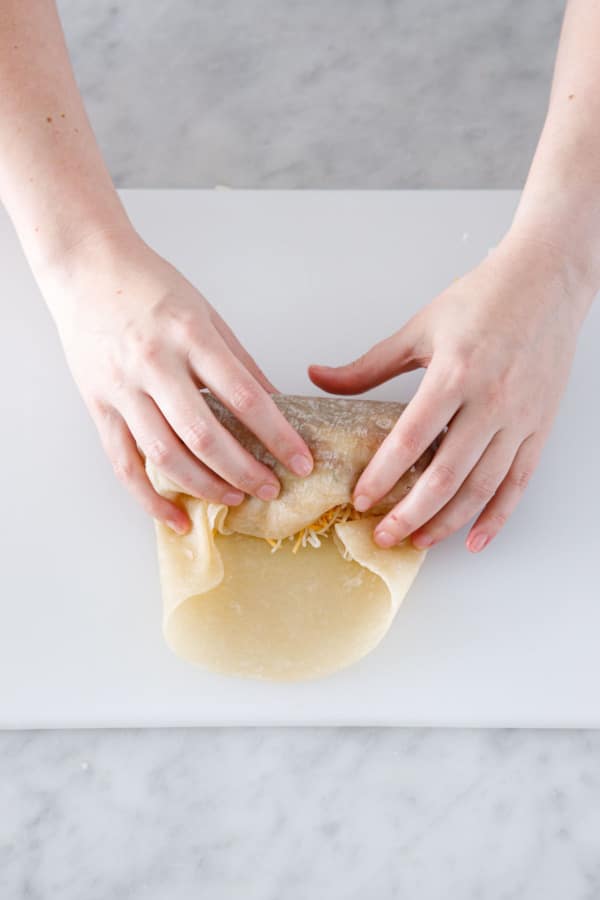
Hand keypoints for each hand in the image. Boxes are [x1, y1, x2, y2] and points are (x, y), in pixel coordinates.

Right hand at [40, 228, 313, 533]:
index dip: (277, 437)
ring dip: (206, 486)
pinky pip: (124, 464)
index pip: (245, 398)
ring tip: (235, 497)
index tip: (300, 462)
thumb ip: (240, 363)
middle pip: (206, 436)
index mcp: (191, 336)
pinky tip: (177, 517)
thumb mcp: (207, 314)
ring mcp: (122, 388)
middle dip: (245, 470)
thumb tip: (276, 406)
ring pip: (166, 455)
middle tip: (271, 488)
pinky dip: (150, 498)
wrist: (86, 267)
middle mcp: (154, 364)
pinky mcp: (99, 406)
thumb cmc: (150, 286)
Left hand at [309, 234, 592, 552]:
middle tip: (383, 535)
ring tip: (417, 541)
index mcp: (454, 374)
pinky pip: (517, 484)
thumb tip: (318, 377)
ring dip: (446, 522)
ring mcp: (519, 419)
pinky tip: (473, 540)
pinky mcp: (538, 428)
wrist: (548, 280)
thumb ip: (369, 365)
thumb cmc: (483, 299)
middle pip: (446, 476)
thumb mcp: (420, 328)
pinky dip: (496, 517)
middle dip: (410, 514)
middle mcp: (490, 402)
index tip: (361, 500)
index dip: (382, 476)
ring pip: (481, 488)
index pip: (410, 440)